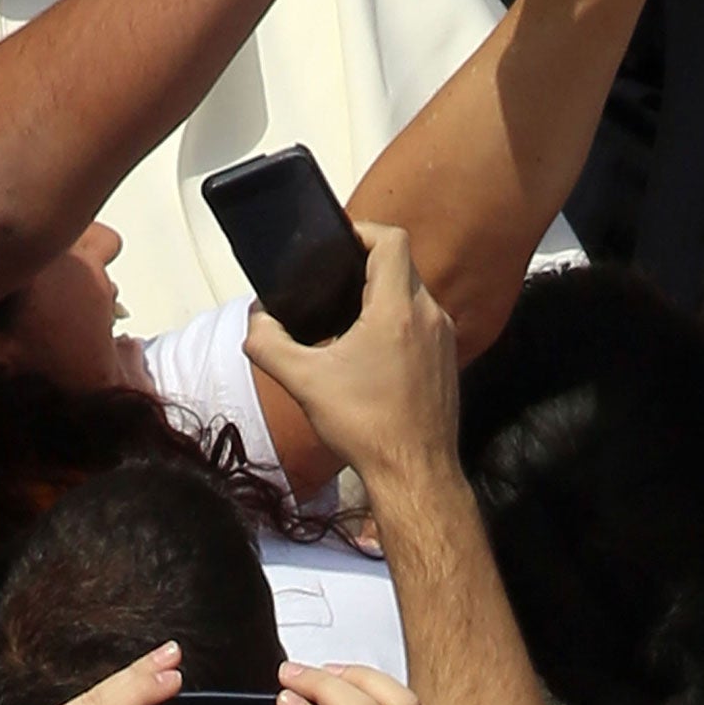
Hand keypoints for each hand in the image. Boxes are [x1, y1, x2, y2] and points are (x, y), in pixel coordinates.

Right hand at [242, 223, 457, 487]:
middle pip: (402, 264)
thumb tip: (256, 320)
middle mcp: (429, 317)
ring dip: (383, 293)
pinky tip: (370, 350)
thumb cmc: (367, 426)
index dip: (362, 231)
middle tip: (332, 280)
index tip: (337, 243)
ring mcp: (443, 338)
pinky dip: (398, 319)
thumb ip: (268, 342)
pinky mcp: (447, 360)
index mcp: (396, 311)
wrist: (414, 473)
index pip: (391, 241)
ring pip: (414, 292)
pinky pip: (423, 320)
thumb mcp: (302, 381)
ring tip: (347, 315)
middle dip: (366, 264)